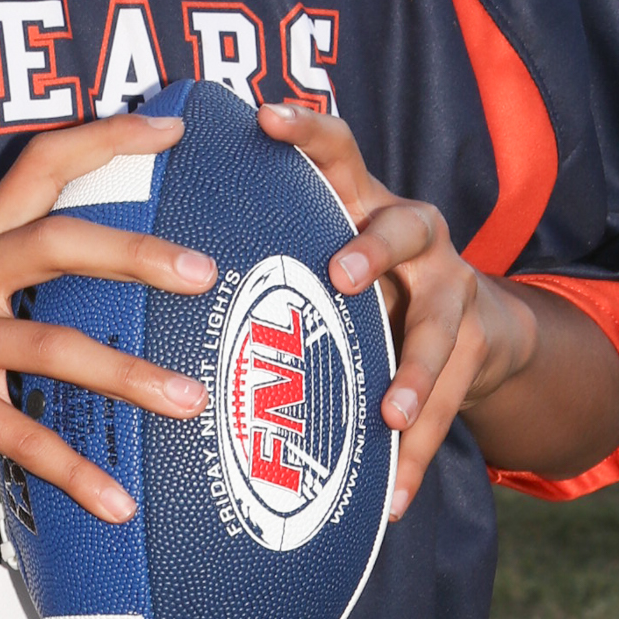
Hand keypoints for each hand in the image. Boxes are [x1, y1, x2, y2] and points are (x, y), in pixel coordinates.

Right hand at [0, 116, 215, 528]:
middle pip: (57, 241)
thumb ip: (15, 297)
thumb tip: (120, 302)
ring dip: (128, 376)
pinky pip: (24, 437)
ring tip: (188, 401)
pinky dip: (77, 472)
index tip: (171, 127)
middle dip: (138, 253)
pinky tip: (118, 501)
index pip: (38, 167)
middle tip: (204, 273)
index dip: (105, 139)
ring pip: (53, 344)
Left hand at [258, 102, 540, 519]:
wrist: (479, 323)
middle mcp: (417, 234)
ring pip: (440, 329)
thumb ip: (265, 242)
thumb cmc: (362, 280)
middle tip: (341, 275)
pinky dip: (416, 457)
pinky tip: (390, 501)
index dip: (305, 129)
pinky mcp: (475, 350)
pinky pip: (447, 407)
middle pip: (405, 227)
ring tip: (389, 415)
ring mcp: (454, 291)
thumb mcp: (325, 244)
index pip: (338, 149)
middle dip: (374, 251)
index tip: (262, 117)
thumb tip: (139, 254)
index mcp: (367, 199)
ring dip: (415, 374)